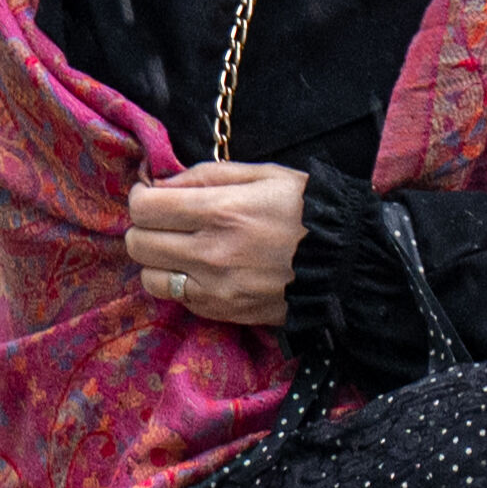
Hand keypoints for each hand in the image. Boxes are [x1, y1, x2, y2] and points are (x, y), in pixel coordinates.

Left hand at [123, 162, 307, 326]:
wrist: (347, 263)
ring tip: (179, 250)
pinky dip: (181, 284)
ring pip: (150, 278)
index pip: (145, 207)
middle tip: (164, 222)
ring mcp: (215, 288)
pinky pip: (178, 300)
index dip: (141, 197)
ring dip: (157, 261)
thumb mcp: (264, 174)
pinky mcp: (224, 313)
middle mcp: (211, 252)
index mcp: (221, 210)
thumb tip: (163, 184)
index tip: (152, 195)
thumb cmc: (307, 210)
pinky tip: (202, 270)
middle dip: (144, 227)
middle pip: (138, 244)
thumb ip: (207, 175)